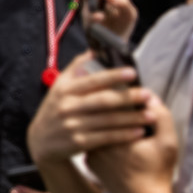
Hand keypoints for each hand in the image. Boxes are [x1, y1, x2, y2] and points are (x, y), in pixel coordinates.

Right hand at [27, 52, 150, 166]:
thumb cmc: (56, 110)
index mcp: (64, 89)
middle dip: (128, 97)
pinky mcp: (78, 142)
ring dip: (132, 118)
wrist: (41, 141)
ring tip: (151, 115)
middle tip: (148, 94)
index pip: (91, 80)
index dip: (113, 76)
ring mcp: (72, 125)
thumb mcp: (59, 87)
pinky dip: (124, 135)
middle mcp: (67, 106)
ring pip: (108, 120)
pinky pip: (107, 138)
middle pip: (103, 101)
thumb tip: (94, 51)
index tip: (132, 72)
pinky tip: (139, 131)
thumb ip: (76, 69)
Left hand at [86, 93, 178, 192]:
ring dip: (107, 124)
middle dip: (115, 110)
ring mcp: (89, 153)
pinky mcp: (89, 162)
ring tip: (125, 126)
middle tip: (131, 114)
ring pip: (96, 129)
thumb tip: (149, 96)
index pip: (113, 105)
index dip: (127, 99)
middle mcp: (95, 143)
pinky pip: (94, 142)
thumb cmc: (157, 170)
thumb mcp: (167, 142)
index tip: (137, 101)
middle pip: (101, 116)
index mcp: (113, 135)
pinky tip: (116, 141)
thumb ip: (161, 116)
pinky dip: (103, 139)